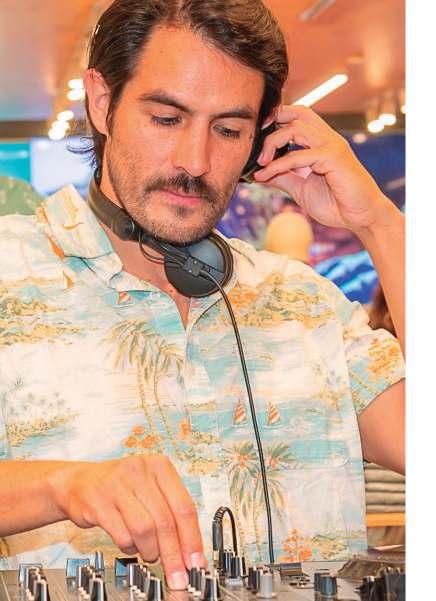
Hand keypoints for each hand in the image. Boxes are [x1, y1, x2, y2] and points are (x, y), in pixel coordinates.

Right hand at [50, 456, 205, 588]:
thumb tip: (190, 551)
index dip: (192, 539)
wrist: (79, 481)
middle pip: (165, 521)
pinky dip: (130, 547)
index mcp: (159, 466)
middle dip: (173, 554)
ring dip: (150, 551)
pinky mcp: (98, 502)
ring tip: (150, 554)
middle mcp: (140, 471)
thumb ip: (171, 513)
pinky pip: (122, 534)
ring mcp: (117, 485)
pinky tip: (130, 545)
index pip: (184, 506)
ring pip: (145, 529)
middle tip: (177, 575)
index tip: (196, 562)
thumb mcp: (150, 488)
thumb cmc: (122, 487)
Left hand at [254, 105, 398, 233]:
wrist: (361, 217)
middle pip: (296, 113)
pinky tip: (266, 175)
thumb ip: (283, 177)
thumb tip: (261, 173)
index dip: (278, 118)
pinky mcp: (333, 158)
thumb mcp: (301, 189)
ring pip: (295, 129)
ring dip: (271, 144)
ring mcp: (332, 145)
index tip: (258, 135)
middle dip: (272, 122)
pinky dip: (278, 165)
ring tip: (260, 163)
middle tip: (254, 142)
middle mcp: (328, 138)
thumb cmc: (336, 204)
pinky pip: (298, 156)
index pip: (299, 115)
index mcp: (322, 141)